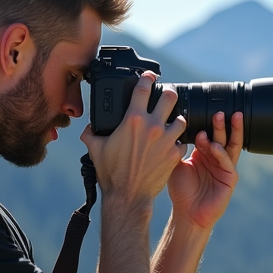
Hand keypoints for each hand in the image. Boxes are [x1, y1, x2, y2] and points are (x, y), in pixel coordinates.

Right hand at [81, 73, 185, 208]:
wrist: (128, 196)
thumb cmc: (111, 174)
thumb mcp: (95, 149)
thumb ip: (91, 134)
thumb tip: (89, 127)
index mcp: (133, 120)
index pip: (143, 89)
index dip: (148, 77)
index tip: (150, 76)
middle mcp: (153, 126)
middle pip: (170, 97)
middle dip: (169, 93)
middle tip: (167, 95)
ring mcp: (166, 140)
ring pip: (181, 119)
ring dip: (177, 119)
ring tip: (172, 123)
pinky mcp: (175, 155)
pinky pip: (183, 142)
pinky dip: (178, 142)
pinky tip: (173, 145)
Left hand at [167, 111, 242, 230]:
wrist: (187, 214)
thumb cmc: (181, 190)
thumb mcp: (176, 164)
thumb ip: (177, 147)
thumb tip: (170, 126)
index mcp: (205, 152)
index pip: (209, 133)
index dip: (205, 123)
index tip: (199, 112)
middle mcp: (217, 157)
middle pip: (223, 135)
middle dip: (221, 123)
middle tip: (218, 111)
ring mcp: (225, 167)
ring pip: (231, 145)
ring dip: (230, 131)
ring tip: (226, 118)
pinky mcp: (230, 178)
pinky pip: (228, 162)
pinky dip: (221, 153)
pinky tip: (214, 146)